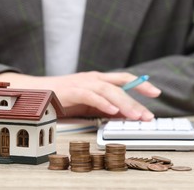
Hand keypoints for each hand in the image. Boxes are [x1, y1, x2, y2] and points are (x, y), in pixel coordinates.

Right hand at [0, 71, 160, 120]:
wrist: (37, 93)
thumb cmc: (63, 98)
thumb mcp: (88, 104)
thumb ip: (105, 107)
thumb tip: (123, 115)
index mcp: (98, 80)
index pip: (123, 80)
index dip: (140, 85)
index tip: (156, 92)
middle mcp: (93, 78)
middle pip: (120, 84)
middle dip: (137, 98)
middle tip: (147, 114)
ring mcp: (83, 82)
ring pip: (108, 90)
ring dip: (123, 103)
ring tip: (135, 116)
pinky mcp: (73, 90)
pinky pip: (90, 96)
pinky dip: (102, 102)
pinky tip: (111, 110)